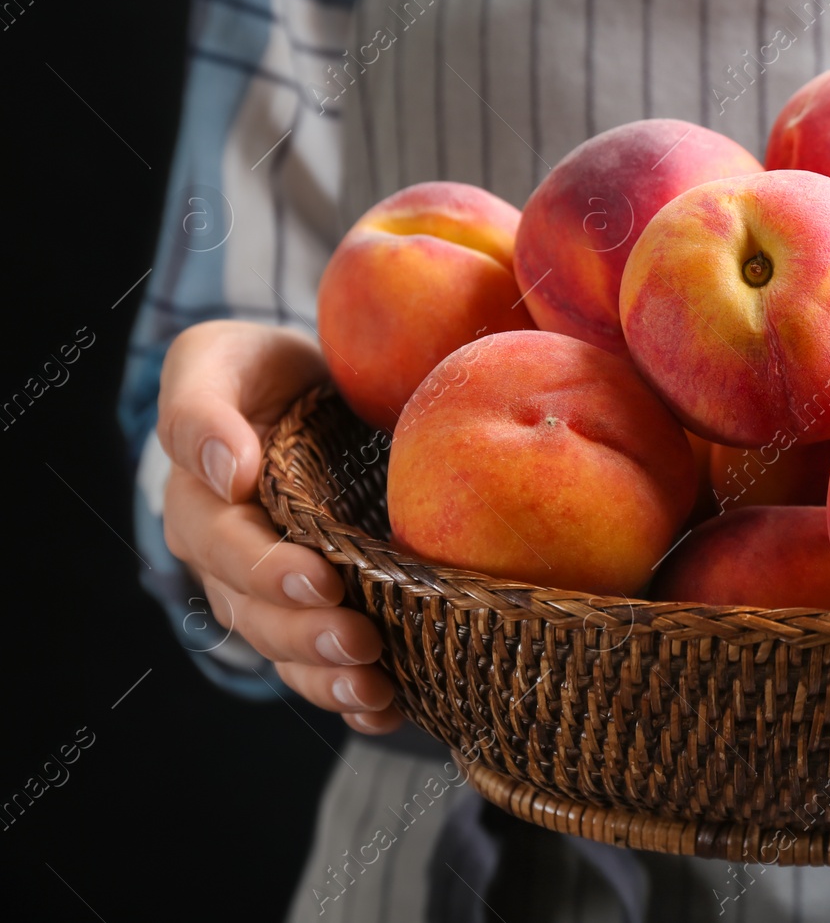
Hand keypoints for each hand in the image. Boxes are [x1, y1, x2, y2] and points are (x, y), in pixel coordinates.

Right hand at [157, 320, 402, 733]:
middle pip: (255, 612)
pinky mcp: (312, 610)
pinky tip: (388, 710)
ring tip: (374, 690)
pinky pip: (318, 665)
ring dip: (327, 678)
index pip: (224, 545)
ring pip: (286, 649)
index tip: (319, 578)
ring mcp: (266, 593)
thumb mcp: (219, 359)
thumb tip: (228, 470)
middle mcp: (225, 558)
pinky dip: (349, 696)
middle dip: (306, 634)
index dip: (266, 568)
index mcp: (200, 501)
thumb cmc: (259, 371)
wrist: (305, 392)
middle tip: (360, 643)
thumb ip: (202, 407)